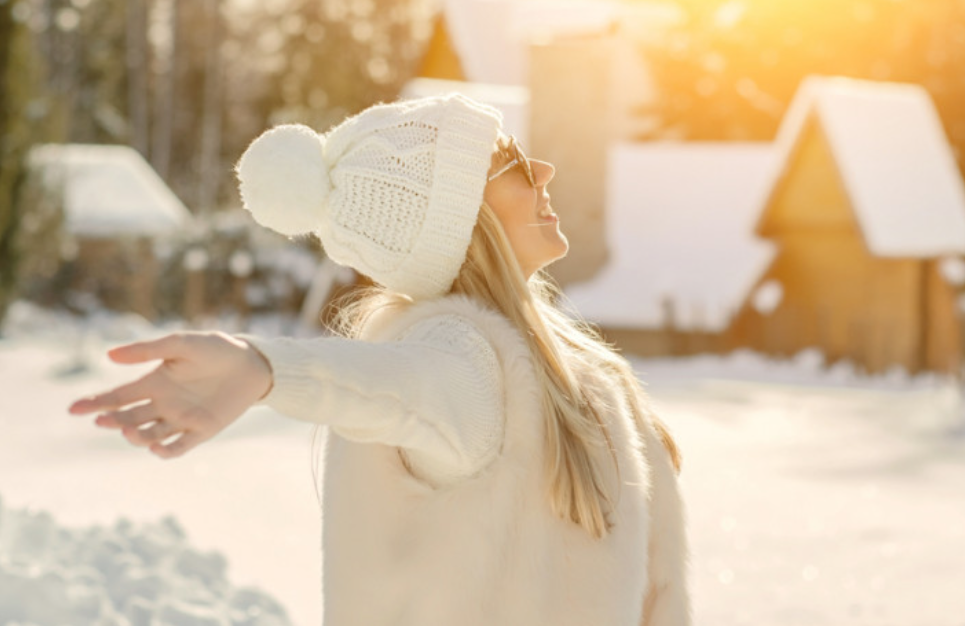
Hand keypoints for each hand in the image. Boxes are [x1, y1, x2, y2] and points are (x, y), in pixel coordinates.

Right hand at [69, 332, 272, 458]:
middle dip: (114, 421)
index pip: (118, 397)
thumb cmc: (215, 349)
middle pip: (129, 419)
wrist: (251, 363)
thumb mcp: (181, 344)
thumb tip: (110, 355)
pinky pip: (179, 446)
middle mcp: (163, 404)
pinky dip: (166, 451)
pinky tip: (156, 448)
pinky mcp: (201, 431)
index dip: (95, 403)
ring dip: (137, 437)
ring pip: (149, 435)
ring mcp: (181, 419)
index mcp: (153, 383)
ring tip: (129, 432)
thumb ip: (148, 350)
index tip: (74, 409)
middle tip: (105, 420)